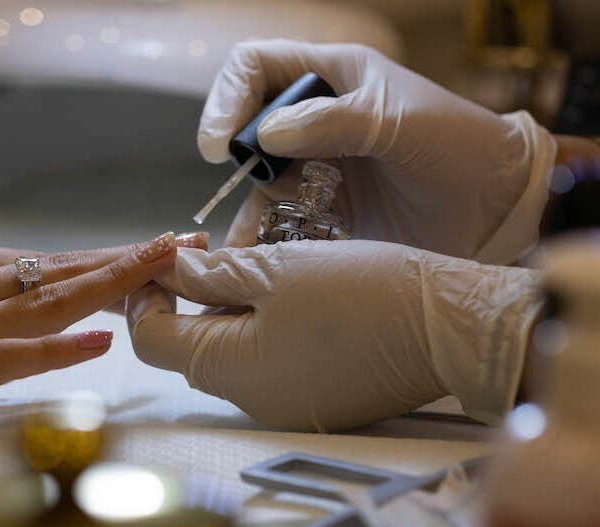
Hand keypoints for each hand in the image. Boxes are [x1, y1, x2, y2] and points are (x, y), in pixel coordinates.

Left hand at [128, 243, 541, 431]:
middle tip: (212, 256)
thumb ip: (212, 275)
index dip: (146, 298)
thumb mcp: (277, 269)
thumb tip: (167, 271)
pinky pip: (266, 368)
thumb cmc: (366, 291)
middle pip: (188, 351)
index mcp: (231, 370)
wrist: (454, 328)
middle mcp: (250, 401)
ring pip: (229, 357)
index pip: (151, 341)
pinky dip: (261, 334)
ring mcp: (284, 408)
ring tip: (258, 272)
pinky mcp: (315, 404)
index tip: (165, 261)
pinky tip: (291, 302)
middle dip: (188, 303)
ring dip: (227, 317)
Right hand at [198, 40, 555, 263]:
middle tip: (242, 187)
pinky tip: (251, 263)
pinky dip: (262, 244)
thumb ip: (331, 122)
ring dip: (243, 212)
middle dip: (235, 158)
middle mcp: (314, 122)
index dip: (227, 98)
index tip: (221, 145)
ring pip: (256, 185)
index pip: (255, 69)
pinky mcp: (322, 215)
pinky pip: (278, 227)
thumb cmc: (459, 147)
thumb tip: (263, 135)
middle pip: (246, 129)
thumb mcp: (398, 122)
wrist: (498, 209)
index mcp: (331, 78)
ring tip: (235, 244)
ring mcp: (316, 170)